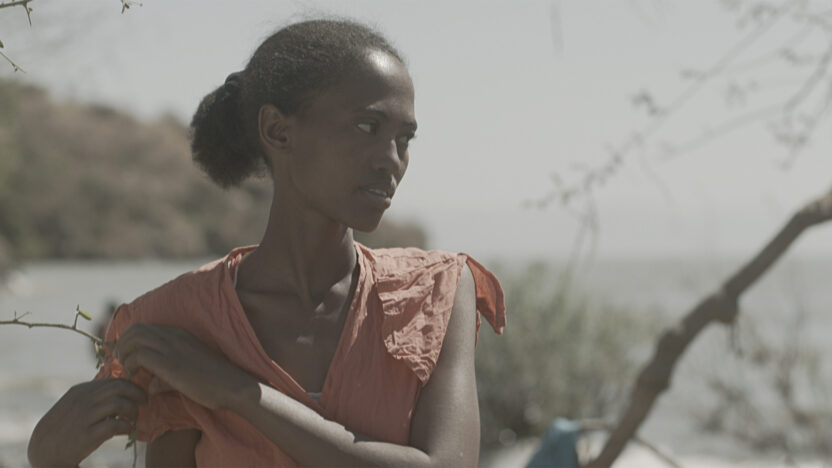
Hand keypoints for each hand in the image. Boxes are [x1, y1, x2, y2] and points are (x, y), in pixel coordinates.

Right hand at [28, 378, 146, 467]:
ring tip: (134, 418)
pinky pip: (115, 425)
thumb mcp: (75, 404)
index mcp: (81, 390)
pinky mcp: (87, 435)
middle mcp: (83, 400)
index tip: (140, 394)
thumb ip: (94, 396)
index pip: (114, 380)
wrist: (44, 450)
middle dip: (137, 393)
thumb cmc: (64, 427)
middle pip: (119, 388)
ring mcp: (84, 417)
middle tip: (145, 403)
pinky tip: (127, 431)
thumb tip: (121, 391)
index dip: (132, 386)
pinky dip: (126, 427)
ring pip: (119, 404)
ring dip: (133, 411)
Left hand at [115, 324, 254, 409]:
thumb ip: (167, 377)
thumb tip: (151, 386)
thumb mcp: (188, 374)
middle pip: (136, 328)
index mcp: (180, 335)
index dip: (131, 340)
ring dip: (124, 352)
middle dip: (122, 344)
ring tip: (126, 368)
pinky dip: (130, 364)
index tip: (127, 356)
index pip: (146, 327)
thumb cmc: (214, 383)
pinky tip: (134, 375)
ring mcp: (172, 347)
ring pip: (134, 337)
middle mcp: (174, 336)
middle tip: (121, 361)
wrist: (232, 386)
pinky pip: (138, 355)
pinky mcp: (169, 362)